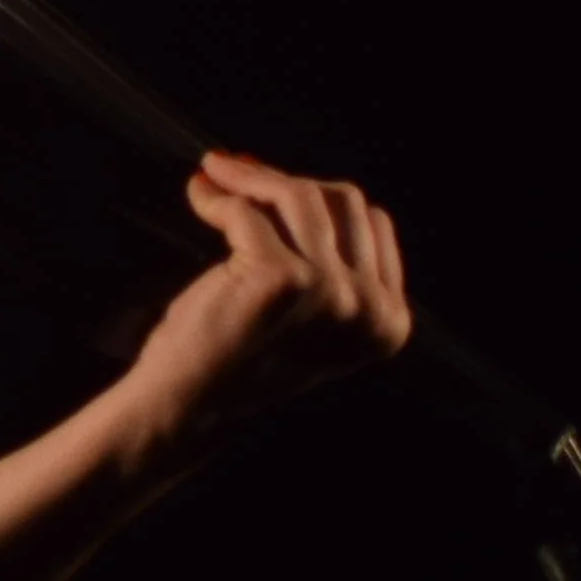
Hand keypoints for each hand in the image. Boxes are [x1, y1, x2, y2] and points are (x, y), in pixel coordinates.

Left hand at [111, 150, 414, 460]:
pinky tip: (200, 198)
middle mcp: (370, 309)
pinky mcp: (279, 278)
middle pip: (342, 201)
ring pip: (300, 195)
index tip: (271, 186)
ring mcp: (330, 292)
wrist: (190, 406)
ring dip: (250, 177)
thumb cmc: (238, 353)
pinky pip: (246, 211)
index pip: (371, 222)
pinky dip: (217, 199)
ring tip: (216, 176)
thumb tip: (290, 174)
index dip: (318, 196)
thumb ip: (324, 254)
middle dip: (286, 181)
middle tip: (237, 176)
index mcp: (389, 320)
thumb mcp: (308, 309)